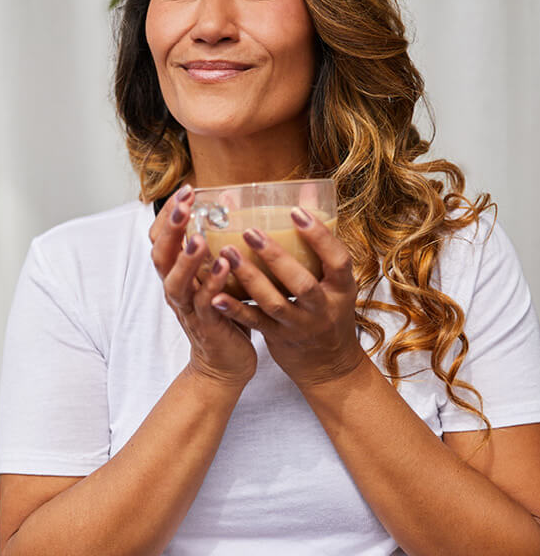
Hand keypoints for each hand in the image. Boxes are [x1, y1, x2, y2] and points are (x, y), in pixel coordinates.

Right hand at [149, 186, 256, 389]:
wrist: (224, 365)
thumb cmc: (223, 313)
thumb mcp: (215, 275)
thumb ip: (217, 245)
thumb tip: (233, 205)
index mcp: (176, 274)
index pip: (160, 238)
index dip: (168, 214)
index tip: (185, 189)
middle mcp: (176, 289)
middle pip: (161, 255)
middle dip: (171, 228)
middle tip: (184, 203)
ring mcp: (188, 309)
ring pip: (176, 282)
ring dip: (186, 259)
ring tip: (197, 236)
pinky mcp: (207, 326)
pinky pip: (205, 304)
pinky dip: (213, 284)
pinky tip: (225, 265)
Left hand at [209, 207, 364, 389]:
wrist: (329, 365)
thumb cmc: (328, 310)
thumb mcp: (334, 280)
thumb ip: (319, 243)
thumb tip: (309, 190)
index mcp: (341, 288)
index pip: (337, 260)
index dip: (319, 236)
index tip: (296, 211)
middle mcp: (322, 308)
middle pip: (301, 283)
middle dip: (276, 257)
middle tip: (249, 231)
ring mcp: (299, 326)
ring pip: (274, 303)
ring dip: (249, 278)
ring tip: (226, 253)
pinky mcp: (277, 339)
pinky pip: (254, 323)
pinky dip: (234, 309)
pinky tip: (214, 294)